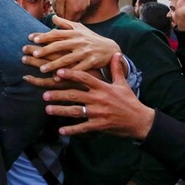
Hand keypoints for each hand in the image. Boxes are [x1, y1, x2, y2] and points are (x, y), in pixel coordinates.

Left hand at [24, 17, 121, 72]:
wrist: (110, 48)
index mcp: (74, 33)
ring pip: (67, 59)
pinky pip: (77, 69)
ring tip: (42, 69)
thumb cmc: (91, 38)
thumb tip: (52, 17)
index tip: (32, 39)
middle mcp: (79, 41)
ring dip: (53, 64)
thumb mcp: (80, 29)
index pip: (56, 33)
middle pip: (59, 45)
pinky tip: (57, 78)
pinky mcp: (91, 62)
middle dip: (46, 50)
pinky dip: (67, 74)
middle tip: (33, 55)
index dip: (44, 36)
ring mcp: (85, 52)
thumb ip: (66, 24)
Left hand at [28, 53, 155, 139]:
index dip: (71, 74)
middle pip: (75, 95)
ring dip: (60, 110)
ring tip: (47, 109)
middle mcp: (99, 99)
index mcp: (103, 87)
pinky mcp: (100, 125)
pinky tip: (61, 131)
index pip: (85, 78)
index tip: (58, 71)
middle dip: (59, 94)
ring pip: (76, 111)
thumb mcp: (123, 84)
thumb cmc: (130, 101)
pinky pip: (83, 128)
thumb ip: (116, 69)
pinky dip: (72, 130)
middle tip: (44, 93)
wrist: (140, 120)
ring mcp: (99, 113)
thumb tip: (116, 54)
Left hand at [54, 0, 90, 20]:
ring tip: (68, 3)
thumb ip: (59, 11)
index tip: (59, 14)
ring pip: (79, 13)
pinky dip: (78, 6)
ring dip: (74, 11)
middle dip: (68, 15)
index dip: (63, 19)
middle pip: (74, 18)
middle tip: (63, 8)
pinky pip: (83, 7)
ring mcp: (86, 4)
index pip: (68, 21)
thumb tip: (60, 18)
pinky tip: (74, 0)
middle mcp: (82, 9)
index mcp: (74, 10)